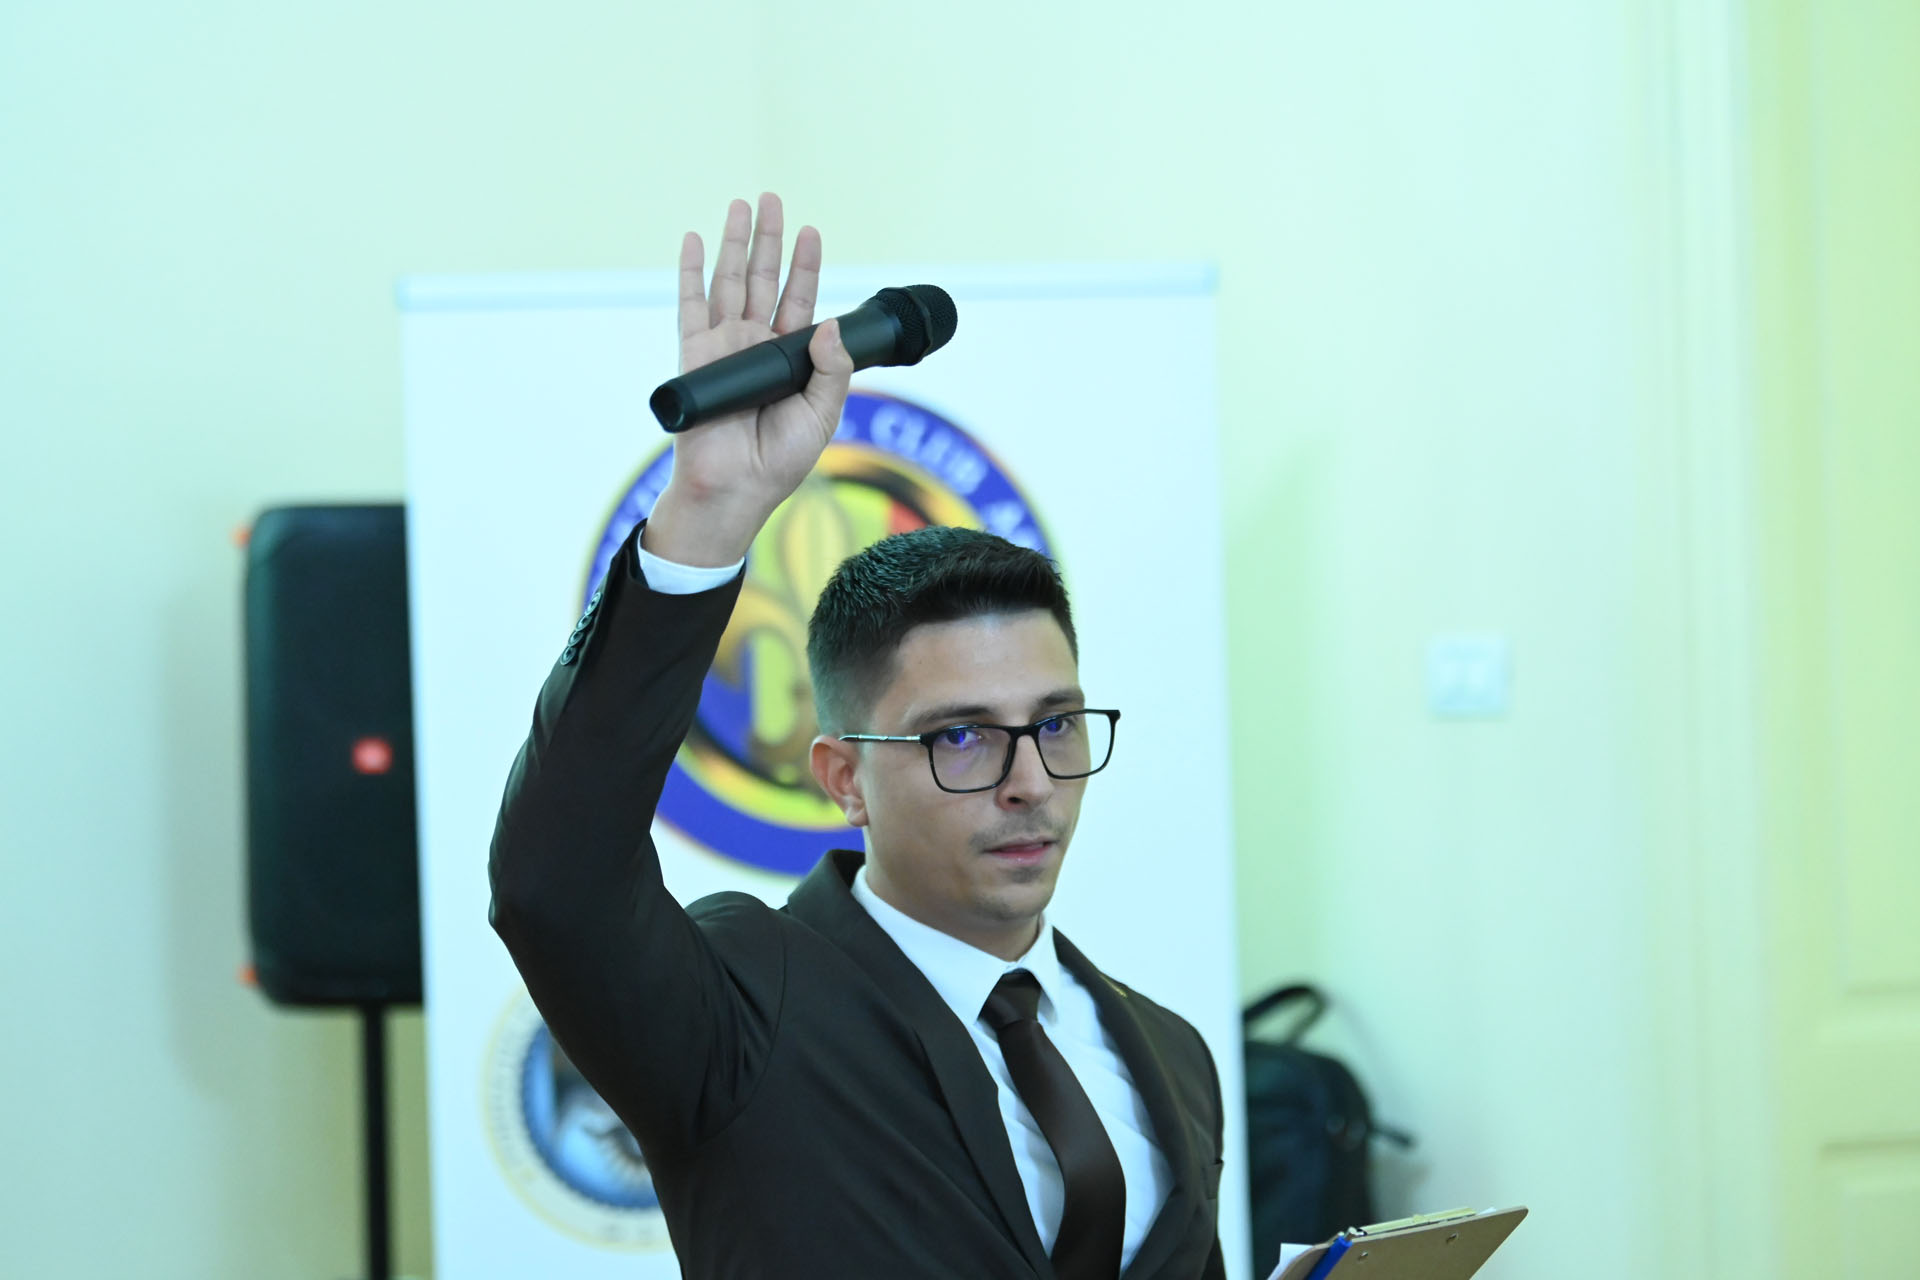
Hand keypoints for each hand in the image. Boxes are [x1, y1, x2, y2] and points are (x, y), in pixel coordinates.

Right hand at [642, 193, 853, 566]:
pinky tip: (693, 239)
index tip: (812, 232)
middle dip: (768, 239)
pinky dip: (690, 271)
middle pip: (763, 279)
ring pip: (728, 282)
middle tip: (771, 199)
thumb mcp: (821, 414)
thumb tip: (831, 322)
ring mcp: (724, 347)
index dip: (806, 266)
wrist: (735, 489)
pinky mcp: (695, 356)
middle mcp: (756, 345)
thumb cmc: (779, 461)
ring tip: (742, 205)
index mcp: (791, 359)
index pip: (800, 300)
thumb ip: (832, 370)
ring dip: (734, 243)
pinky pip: (690, 305)